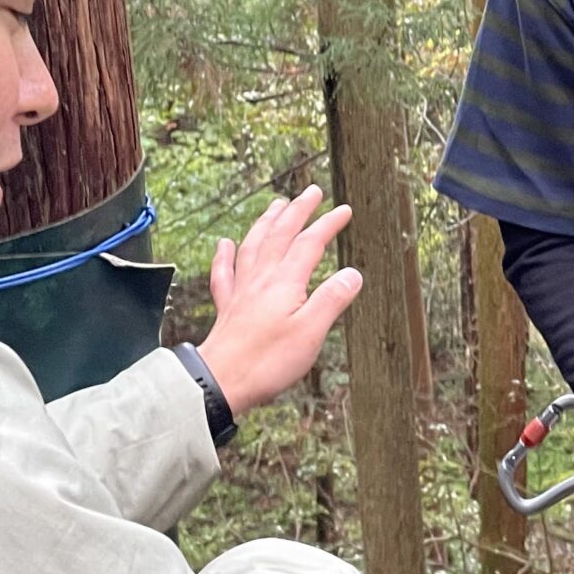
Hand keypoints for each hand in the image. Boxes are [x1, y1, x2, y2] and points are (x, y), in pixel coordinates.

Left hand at [195, 187, 362, 417]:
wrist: (220, 381)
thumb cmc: (267, 361)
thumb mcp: (311, 332)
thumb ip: (332, 299)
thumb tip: (353, 273)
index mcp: (285, 282)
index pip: (310, 243)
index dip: (328, 224)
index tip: (343, 210)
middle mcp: (261, 279)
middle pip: (280, 235)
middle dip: (298, 211)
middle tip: (311, 192)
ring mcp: (242, 291)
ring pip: (253, 245)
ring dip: (266, 222)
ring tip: (275, 206)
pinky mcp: (228, 308)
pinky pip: (224, 273)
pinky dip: (224, 254)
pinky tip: (225, 244)